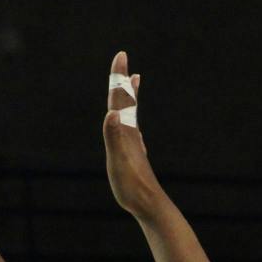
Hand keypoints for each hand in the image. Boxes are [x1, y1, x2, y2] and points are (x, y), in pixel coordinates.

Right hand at [102, 51, 162, 219]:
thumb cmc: (132, 186)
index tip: (121, 55)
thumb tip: (111, 113)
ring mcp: (135, 143)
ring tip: (134, 81)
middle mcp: (132, 133)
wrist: (150, 205)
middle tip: (123, 61)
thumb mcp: (118, 161)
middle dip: (123, 80)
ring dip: (130, 95)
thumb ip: (114, 137)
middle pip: (127, 101)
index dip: (119, 77)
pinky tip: (132, 124)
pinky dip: (131, 118)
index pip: (121, 99)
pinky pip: (132, 128)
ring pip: (131, 113)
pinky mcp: (135, 154)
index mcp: (126, 132)